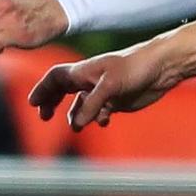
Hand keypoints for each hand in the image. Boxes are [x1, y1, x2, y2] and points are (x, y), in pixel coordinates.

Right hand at [29, 45, 173, 129]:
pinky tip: (105, 122)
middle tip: (44, 116)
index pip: (55, 77)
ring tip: (77, 127)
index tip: (33, 103)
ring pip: (81, 104)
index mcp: (84, 71)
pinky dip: (97, 119)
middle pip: (63, 89)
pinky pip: (100, 112)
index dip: (42, 89)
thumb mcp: (110, 86)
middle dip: (52, 101)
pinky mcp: (117, 100)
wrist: (161, 68)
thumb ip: (92, 105)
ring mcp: (103, 91)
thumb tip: (76, 125)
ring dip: (76, 115)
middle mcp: (91, 80)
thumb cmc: (135, 68)